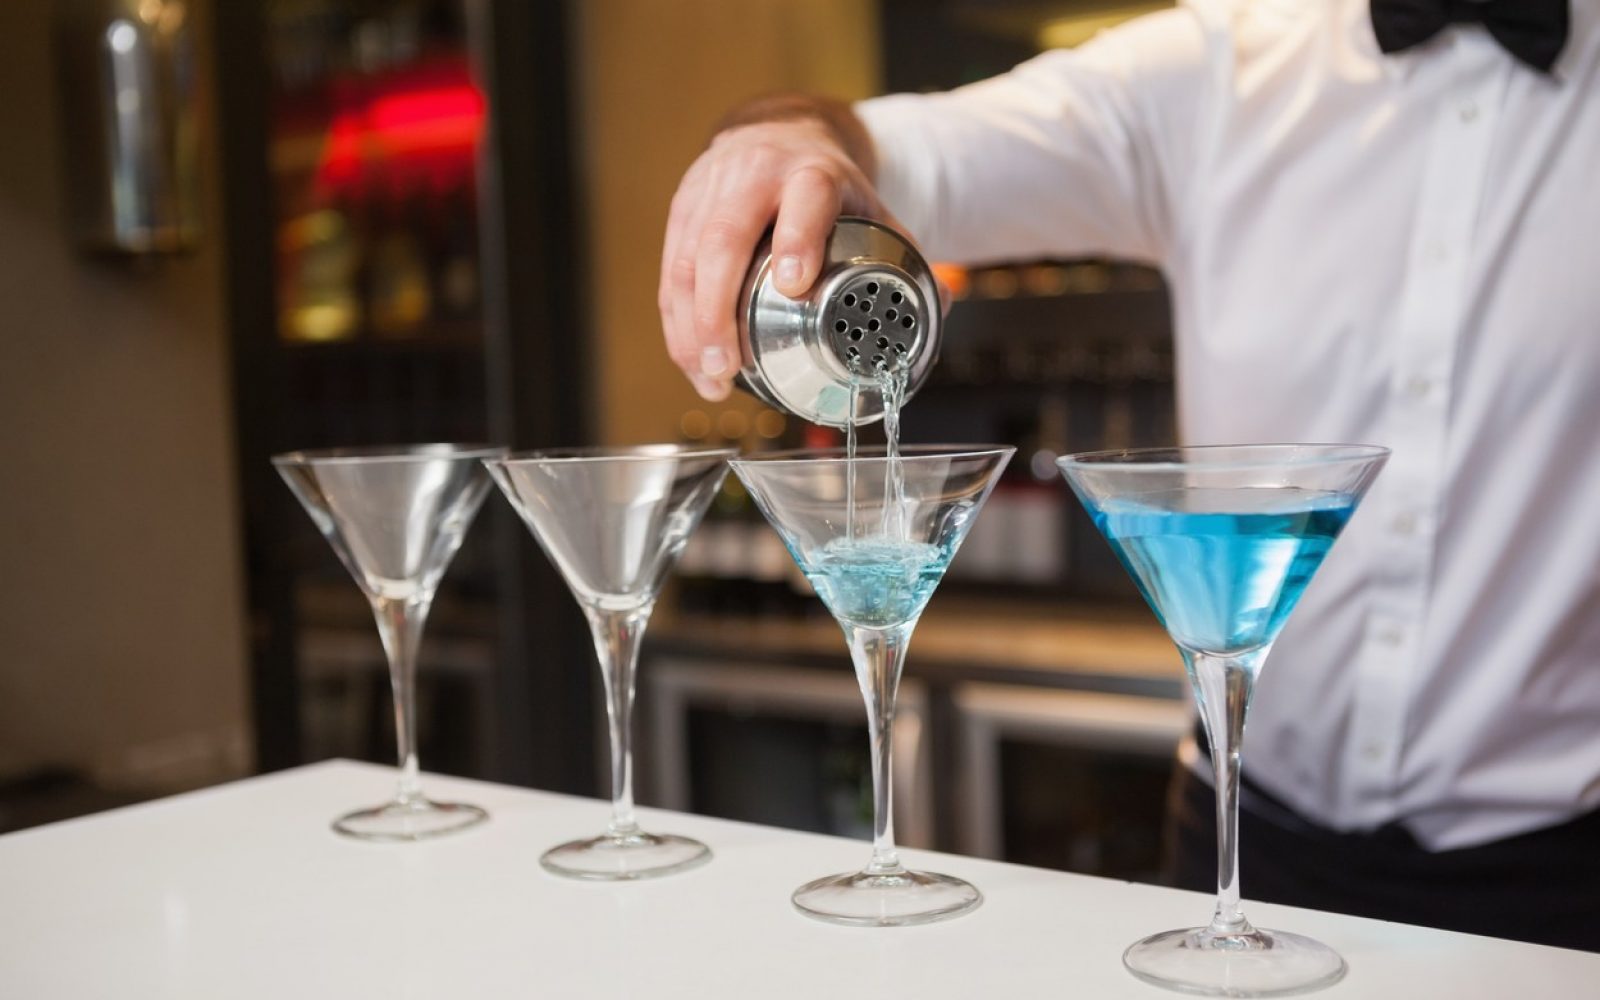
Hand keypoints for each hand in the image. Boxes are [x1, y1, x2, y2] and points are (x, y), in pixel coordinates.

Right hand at [659, 117, 891, 400]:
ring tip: (710, 377)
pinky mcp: (682, 210)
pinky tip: (691, 359)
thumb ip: (900, 250)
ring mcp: (710, 192)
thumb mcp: (866, 204)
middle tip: (728, 363)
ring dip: (692, 326)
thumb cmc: (823, 182)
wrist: (775, 131)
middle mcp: (754, 176)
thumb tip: (942, 300)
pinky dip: (677, 321)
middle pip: (725, 238)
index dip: (797, 238)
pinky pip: (672, 270)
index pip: (804, 199)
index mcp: (810, 172)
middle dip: (720, 307)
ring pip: (688, 261)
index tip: (794, 284)